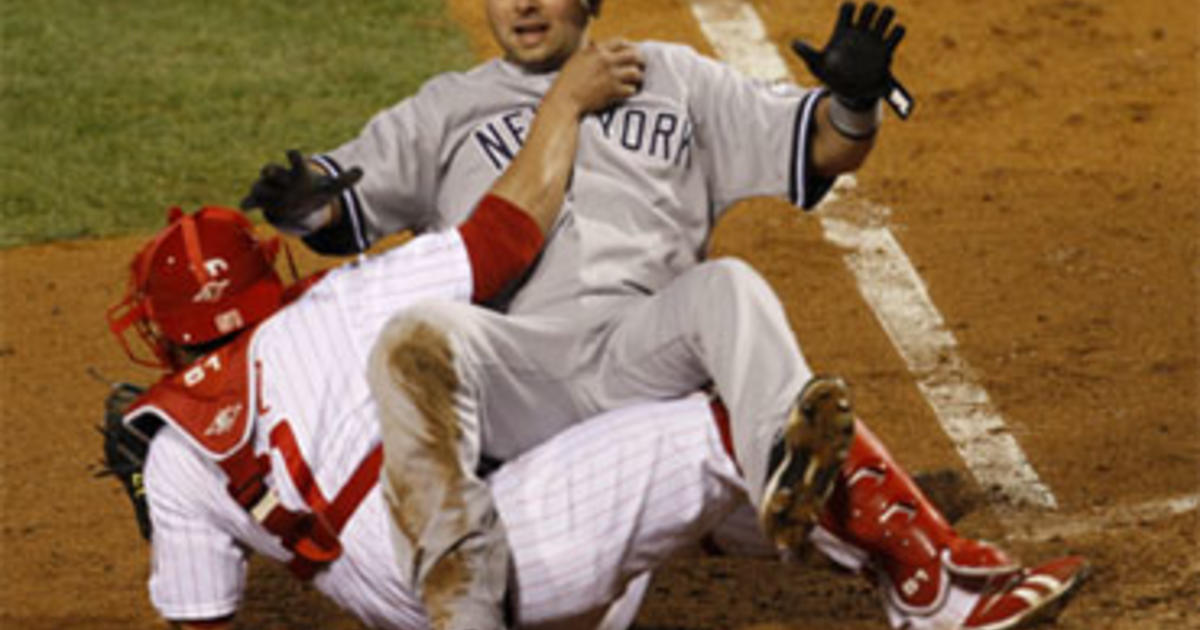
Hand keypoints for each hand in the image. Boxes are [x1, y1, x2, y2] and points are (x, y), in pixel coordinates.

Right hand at [240, 150, 362, 233]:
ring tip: (260, 195)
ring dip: (261, 189)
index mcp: (298, 173)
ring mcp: (271, 189)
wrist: (300, 202)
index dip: (294, 156)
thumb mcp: (331, 188)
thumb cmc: (315, 191)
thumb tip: (361, 170)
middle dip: (271, 170)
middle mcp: (282, 178)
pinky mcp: (262, 201)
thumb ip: (345, 180)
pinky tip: (243, 206)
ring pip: (261, 186)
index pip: (296, 160)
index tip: (292, 152)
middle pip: (273, 170)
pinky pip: (251, 200)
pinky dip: (247, 203)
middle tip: (268, 169)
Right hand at [550, 39, 644, 114]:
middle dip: (640, 61)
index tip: (632, 52)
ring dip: (638, 78)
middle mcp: (607, 61)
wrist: (565, 99)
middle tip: (640, 66)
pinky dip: (631, 91)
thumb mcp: (577, 58)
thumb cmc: (568, 80)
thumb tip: (598, 45)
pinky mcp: (614, 91)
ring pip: (636, 73)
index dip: (629, 46)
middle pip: (634, 55)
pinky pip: (631, 89)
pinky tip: (627, 92)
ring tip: (636, 81)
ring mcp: (612, 76)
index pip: (621, 42)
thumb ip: (590, 51)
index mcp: (597, 50)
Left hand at [792, 2, 912, 117]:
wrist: (850, 94)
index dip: (848, 9)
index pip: (848, 7)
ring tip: (879, 32)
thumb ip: (807, 52)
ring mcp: (874, 39)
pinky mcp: (887, 50)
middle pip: (870, 6)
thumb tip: (793, 43)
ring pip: (886, 13)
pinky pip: (898, 31)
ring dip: (886, 16)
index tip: (846, 22)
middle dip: (870, 9)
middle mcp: (860, 32)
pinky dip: (896, 32)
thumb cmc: (832, 77)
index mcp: (843, 32)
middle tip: (865, 24)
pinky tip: (888, 45)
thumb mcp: (817, 66)